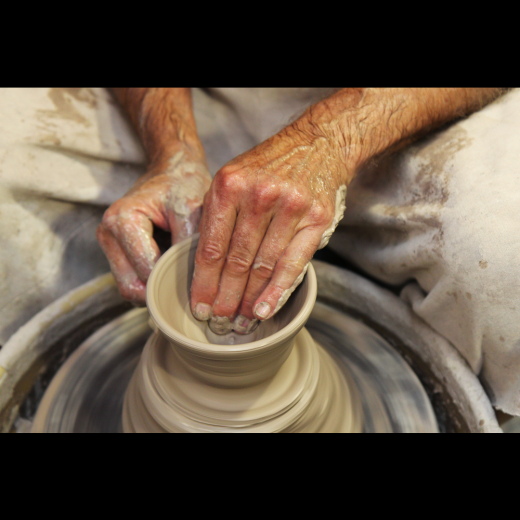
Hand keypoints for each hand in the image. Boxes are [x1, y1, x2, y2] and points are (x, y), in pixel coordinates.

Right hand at [97, 148, 210, 302]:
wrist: (174, 170)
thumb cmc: (183, 186)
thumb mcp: (192, 211)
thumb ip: (187, 247)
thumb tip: (190, 285)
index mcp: (121, 220)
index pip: (145, 272)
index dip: (172, 281)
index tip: (196, 282)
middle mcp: (107, 233)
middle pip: (131, 287)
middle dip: (160, 290)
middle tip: (189, 282)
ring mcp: (108, 244)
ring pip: (130, 288)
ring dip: (155, 287)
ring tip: (180, 270)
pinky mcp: (116, 252)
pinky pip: (133, 281)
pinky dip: (152, 281)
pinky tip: (170, 266)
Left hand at [190, 123, 350, 334]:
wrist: (317, 145)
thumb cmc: (269, 167)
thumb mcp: (233, 178)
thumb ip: (216, 215)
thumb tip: (203, 264)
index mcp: (229, 187)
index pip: (211, 247)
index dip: (203, 282)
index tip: (199, 305)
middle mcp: (259, 196)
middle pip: (236, 261)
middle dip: (225, 297)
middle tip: (218, 321)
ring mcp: (290, 207)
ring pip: (263, 266)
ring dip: (249, 300)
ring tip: (241, 321)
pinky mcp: (316, 219)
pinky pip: (293, 264)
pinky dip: (277, 291)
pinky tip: (264, 309)